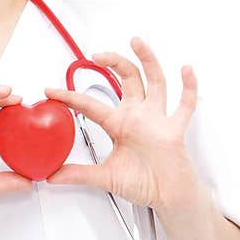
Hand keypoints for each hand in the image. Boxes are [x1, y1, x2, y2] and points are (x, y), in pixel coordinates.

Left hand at [42, 37, 201, 209]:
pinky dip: (188, 87)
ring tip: (137, 42)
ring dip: (147, 61)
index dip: (70, 96)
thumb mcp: (104, 177)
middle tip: (98, 54)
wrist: (168, 197)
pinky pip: (185, 105)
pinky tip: (186, 70)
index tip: (51, 90)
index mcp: (119, 125)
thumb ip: (79, 174)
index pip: (90, 105)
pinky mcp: (175, 130)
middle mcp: (138, 117)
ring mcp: (157, 120)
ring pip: (155, 82)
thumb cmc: (143, 183)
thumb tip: (52, 176)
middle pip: (127, 79)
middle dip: (114, 62)